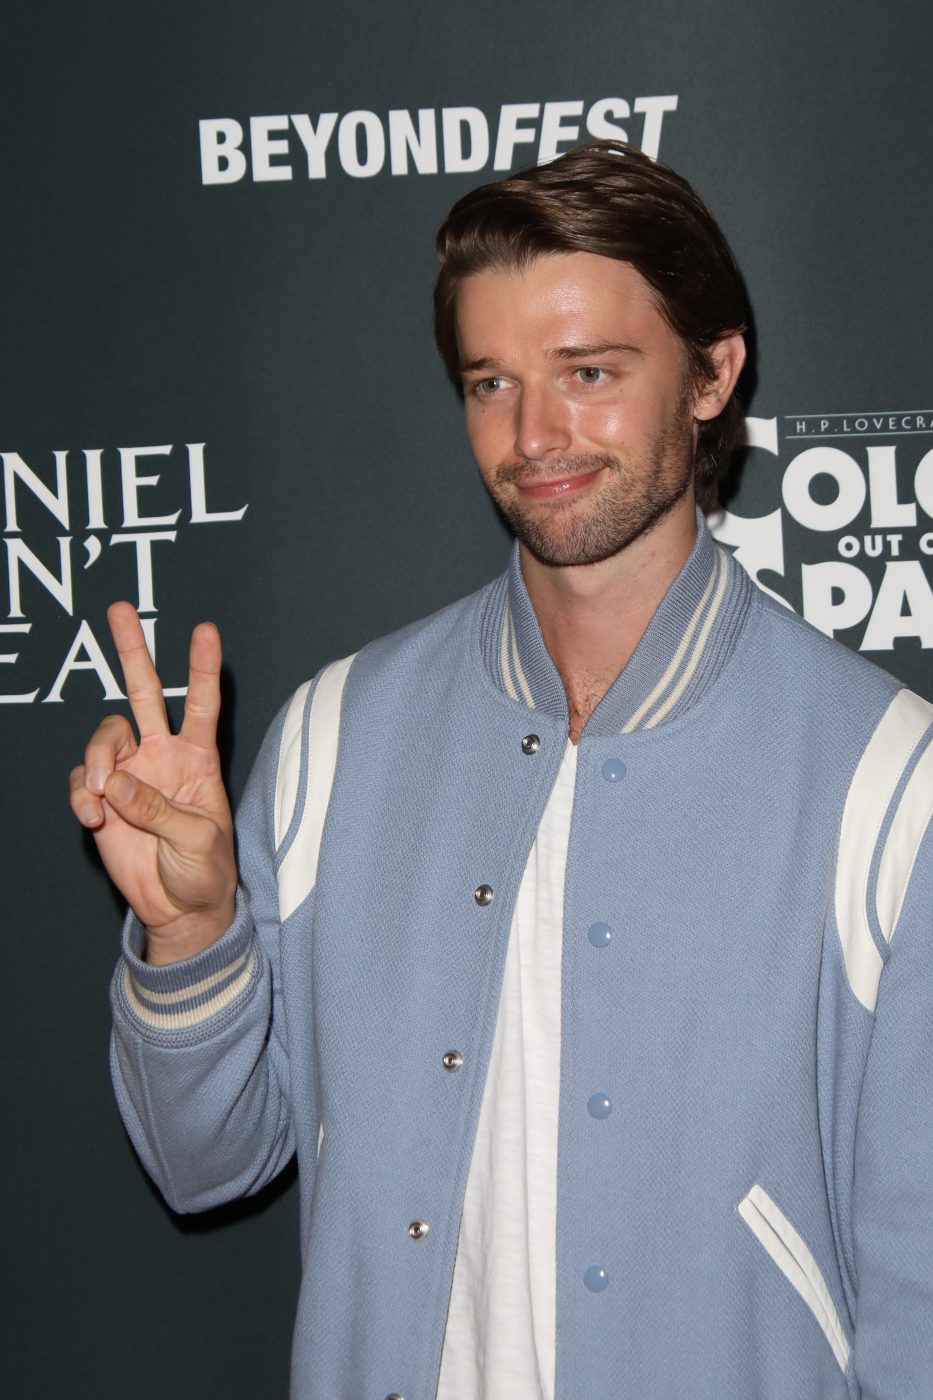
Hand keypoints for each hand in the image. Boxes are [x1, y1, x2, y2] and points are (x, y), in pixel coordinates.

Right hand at [69, 603, 236, 964]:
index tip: (206, 630)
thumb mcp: (198, 840)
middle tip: (120, 610)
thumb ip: (160, 809)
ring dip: (100, 759)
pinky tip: (95, 816)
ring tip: (105, 798)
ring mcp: (130, 773)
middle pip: (145, 692)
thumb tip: (120, 784)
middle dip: (132, 651)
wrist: (180, 908)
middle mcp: (162, 755)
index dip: (202, 667)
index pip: (202, 703)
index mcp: (198, 759)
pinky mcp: (104, 797)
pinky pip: (85, 778)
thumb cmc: (205, 870)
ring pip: (105, 735)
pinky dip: (85, 793)